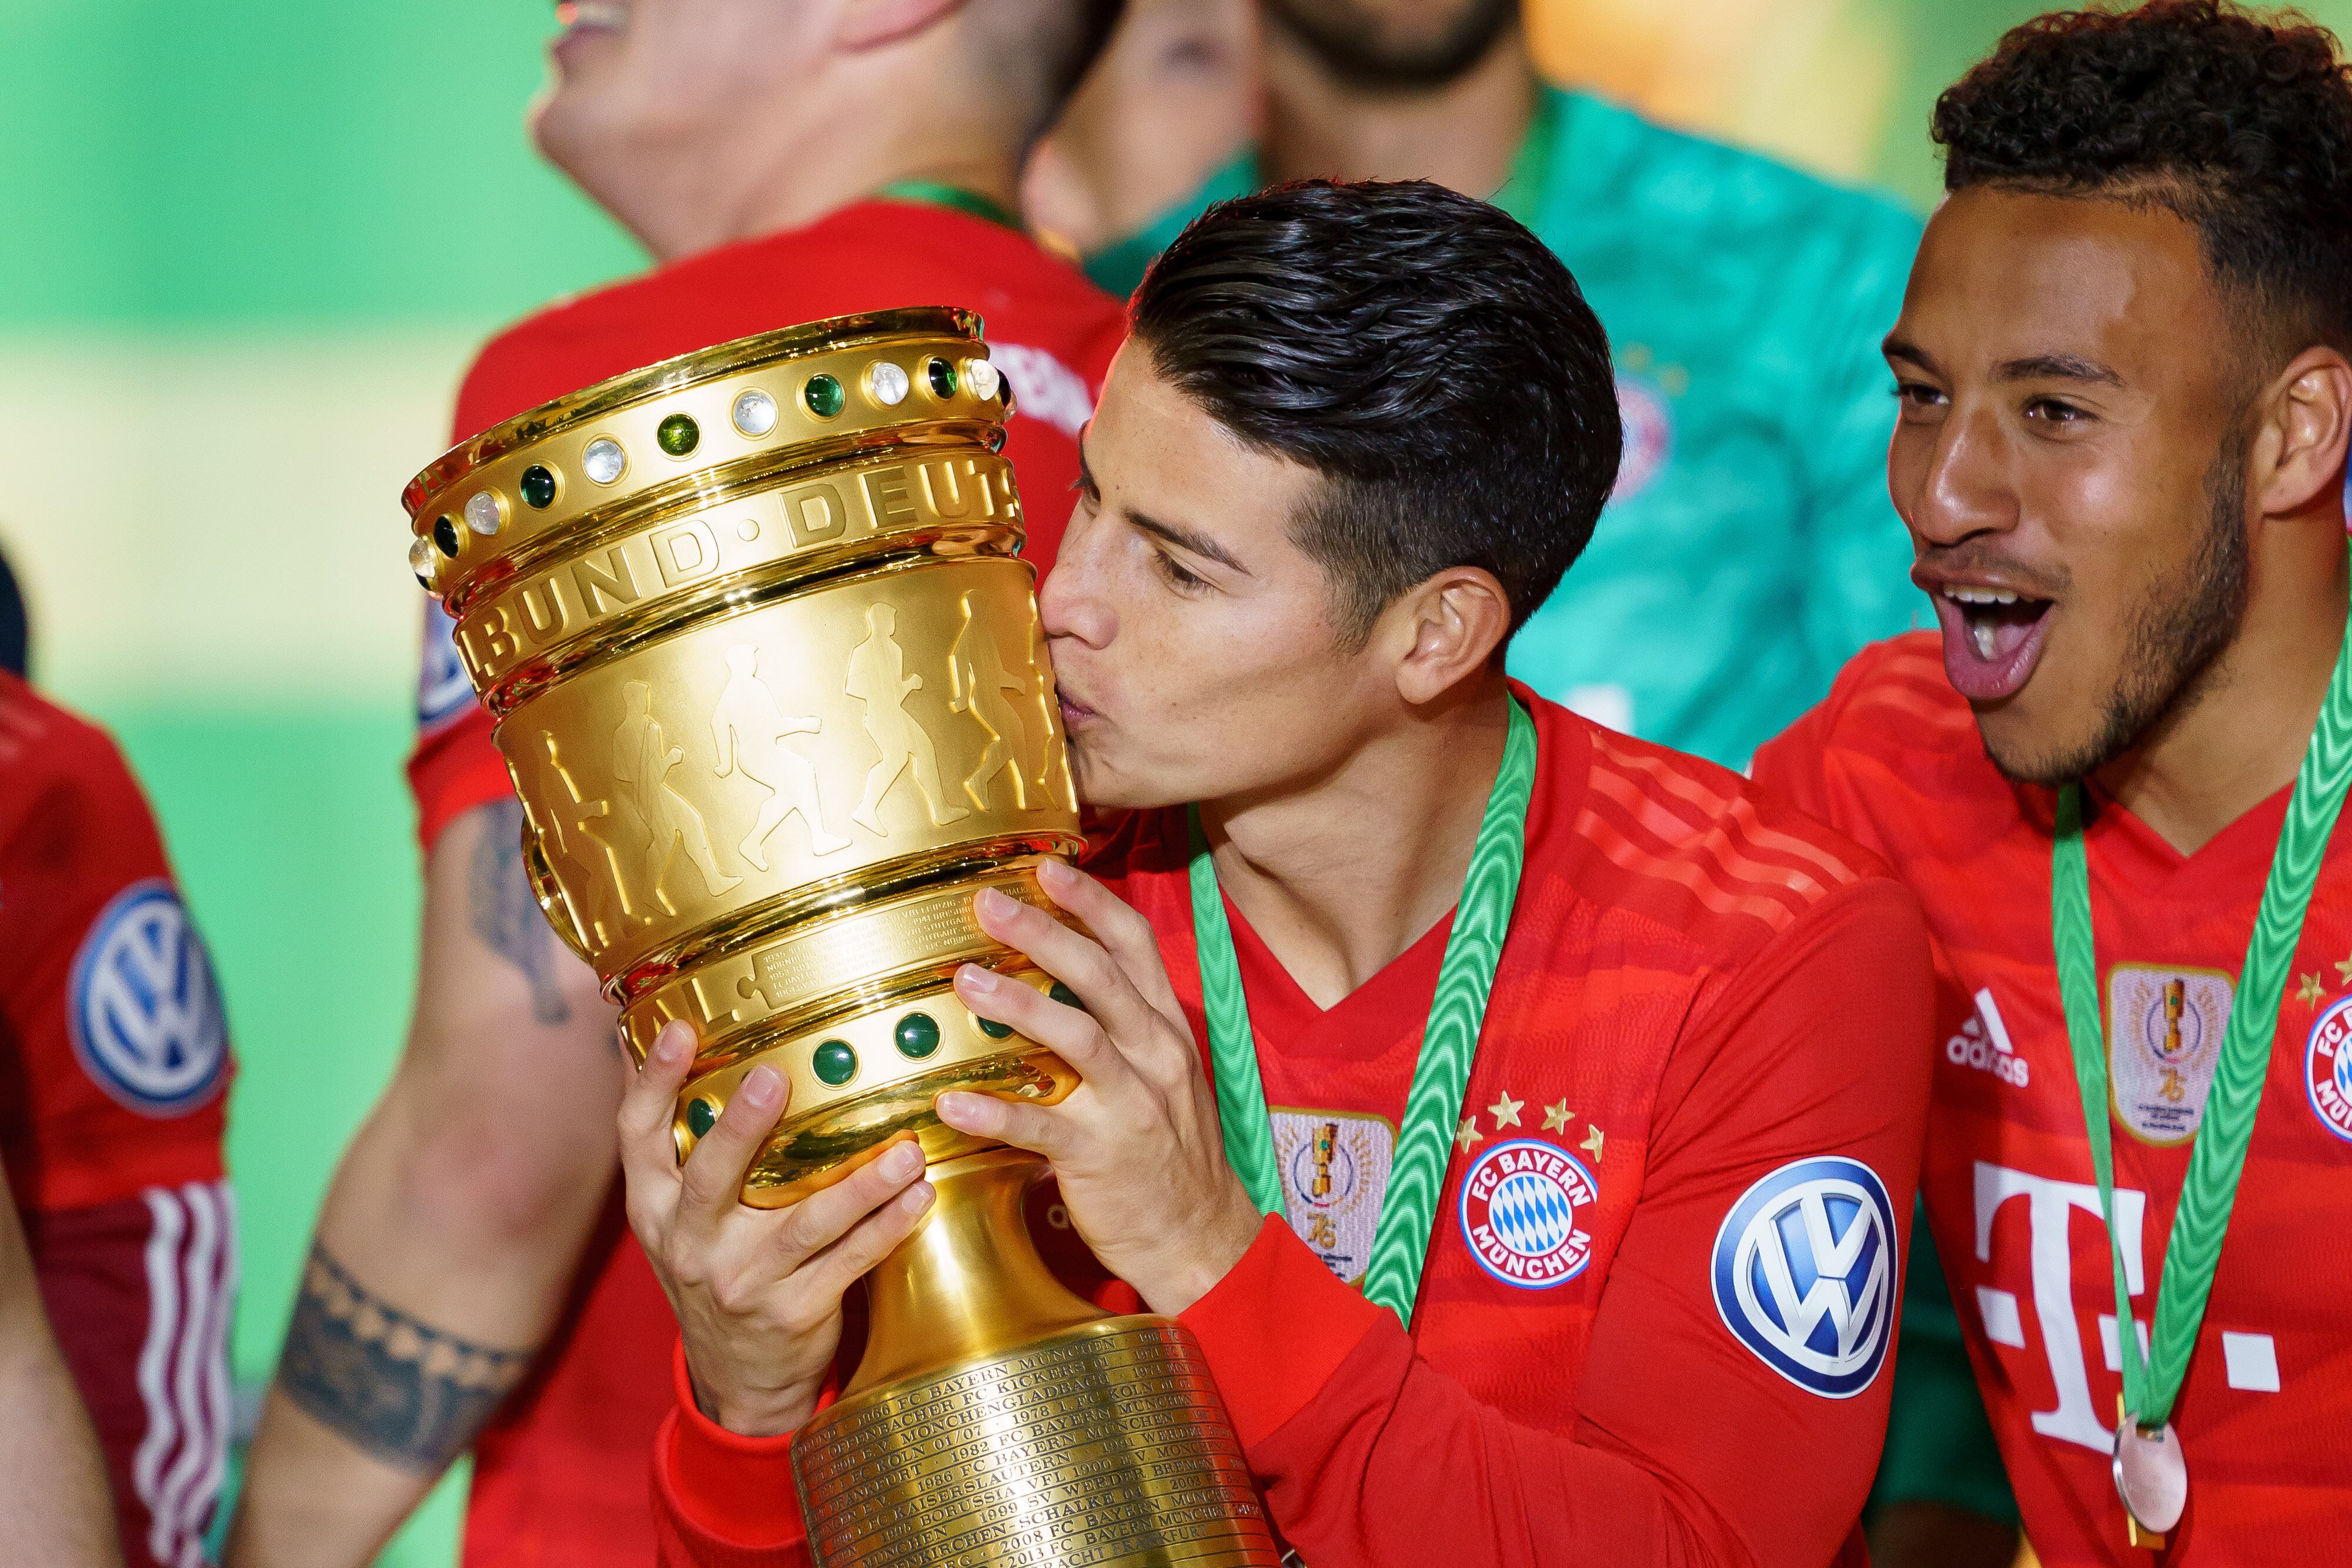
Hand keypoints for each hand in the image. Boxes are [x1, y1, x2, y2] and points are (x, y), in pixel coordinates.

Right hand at [618, 1022, 934, 1435]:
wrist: (738, 1381)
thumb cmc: (715, 1269)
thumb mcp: (677, 1219)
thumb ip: (677, 1145)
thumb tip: (655, 1041)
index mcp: (656, 1209)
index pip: (638, 1136)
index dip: (653, 1082)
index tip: (679, 1029)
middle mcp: (692, 1244)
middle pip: (712, 1176)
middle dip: (743, 1126)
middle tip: (778, 1075)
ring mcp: (743, 1282)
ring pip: (804, 1225)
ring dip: (859, 1186)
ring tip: (904, 1151)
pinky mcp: (795, 1314)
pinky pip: (849, 1263)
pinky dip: (888, 1228)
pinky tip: (920, 1195)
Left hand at [936, 863, 1263, 1315]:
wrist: (1203, 1236)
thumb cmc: (1171, 1150)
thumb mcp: (1164, 1073)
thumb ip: (1123, 1024)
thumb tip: (1061, 974)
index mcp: (1166, 1028)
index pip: (1133, 946)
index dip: (1090, 902)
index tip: (1045, 866)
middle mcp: (1156, 1056)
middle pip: (1099, 977)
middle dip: (1042, 932)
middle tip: (987, 902)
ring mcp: (1132, 1105)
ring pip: (1076, 1038)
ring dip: (1017, 1005)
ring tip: (963, 981)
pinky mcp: (1102, 1157)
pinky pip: (1042, 1127)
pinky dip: (995, 1111)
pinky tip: (951, 1100)